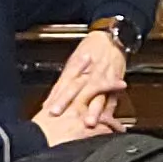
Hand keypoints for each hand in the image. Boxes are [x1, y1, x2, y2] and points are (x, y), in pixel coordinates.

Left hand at [34, 27, 130, 144]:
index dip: (55, 97)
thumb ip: (63, 81)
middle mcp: (89, 74)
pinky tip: (107, 120)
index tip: (47, 109)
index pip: (63, 84)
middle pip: (77, 90)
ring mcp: (103, 79)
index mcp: (76, 68)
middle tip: (61, 115)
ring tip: (90, 122)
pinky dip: (110, 110)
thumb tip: (49, 101)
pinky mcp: (115, 83)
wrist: (110, 38)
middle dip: (69, 103)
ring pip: (97, 96)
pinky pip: (112, 98)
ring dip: (94, 110)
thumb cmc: (91, 49)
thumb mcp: (74, 60)